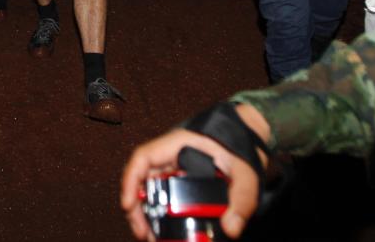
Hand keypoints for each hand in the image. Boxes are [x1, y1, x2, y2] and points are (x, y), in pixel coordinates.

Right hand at [121, 129, 259, 240]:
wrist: (246, 141)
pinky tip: (163, 230)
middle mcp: (169, 156)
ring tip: (151, 236)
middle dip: (136, 207)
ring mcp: (172, 169)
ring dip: (146, 213)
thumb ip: (241, 200)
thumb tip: (231, 228)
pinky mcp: (179, 181)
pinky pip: (162, 196)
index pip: (143, 157)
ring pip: (149, 190)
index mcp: (177, 145)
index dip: (130, 179)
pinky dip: (159, 213)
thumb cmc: (240, 148)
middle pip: (141, 179)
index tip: (128, 204)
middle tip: (142, 233)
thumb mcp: (245, 173)